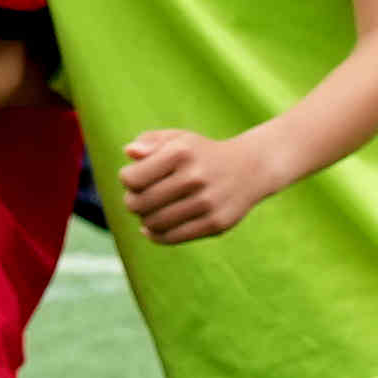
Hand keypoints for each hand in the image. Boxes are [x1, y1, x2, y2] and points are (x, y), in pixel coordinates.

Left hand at [113, 124, 274, 244]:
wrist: (250, 169)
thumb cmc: (202, 154)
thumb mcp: (178, 139)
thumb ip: (150, 141)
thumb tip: (129, 152)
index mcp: (181, 152)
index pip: (132, 179)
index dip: (126, 180)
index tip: (133, 179)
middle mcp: (195, 176)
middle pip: (139, 203)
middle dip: (132, 202)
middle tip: (138, 199)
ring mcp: (207, 202)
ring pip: (154, 223)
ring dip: (145, 219)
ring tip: (150, 211)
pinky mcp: (216, 224)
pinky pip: (173, 237)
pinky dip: (156, 235)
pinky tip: (154, 228)